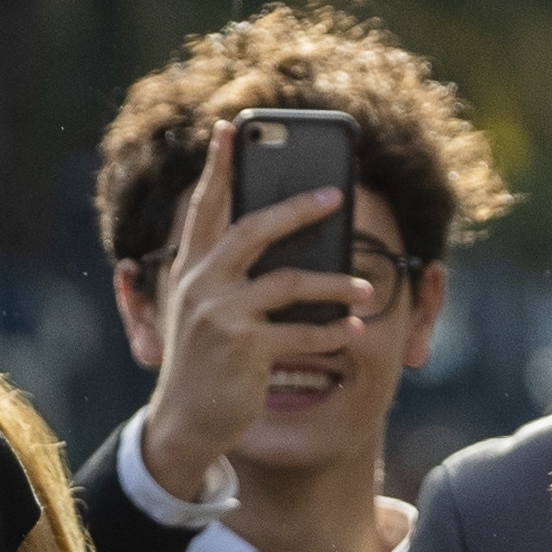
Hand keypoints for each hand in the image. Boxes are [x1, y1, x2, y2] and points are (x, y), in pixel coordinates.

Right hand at [132, 122, 378, 505]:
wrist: (185, 422)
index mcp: (188, 270)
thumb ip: (227, 277)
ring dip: (336, 286)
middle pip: (254, 229)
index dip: (217, 166)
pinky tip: (353, 331)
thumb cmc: (204, 364)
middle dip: (298, 208)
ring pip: (290, 282)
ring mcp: (220, 315)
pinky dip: (332, 332)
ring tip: (366, 291)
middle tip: (335, 197)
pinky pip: (301, 332)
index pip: (203, 207)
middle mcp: (200, 284)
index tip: (229, 128)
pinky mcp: (244, 347)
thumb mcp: (202, 313)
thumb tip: (288, 249)